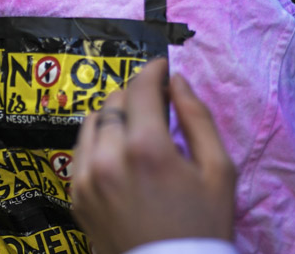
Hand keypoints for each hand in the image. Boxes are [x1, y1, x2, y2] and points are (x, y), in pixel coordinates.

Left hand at [71, 58, 235, 253]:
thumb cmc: (202, 226)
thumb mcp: (219, 171)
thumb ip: (198, 118)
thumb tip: (178, 81)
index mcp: (146, 148)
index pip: (140, 87)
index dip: (153, 70)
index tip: (162, 68)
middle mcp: (108, 158)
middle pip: (115, 101)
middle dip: (136, 96)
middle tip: (157, 107)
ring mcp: (86, 178)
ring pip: (92, 122)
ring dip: (114, 117)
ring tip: (138, 131)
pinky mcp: (75, 196)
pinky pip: (81, 151)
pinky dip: (99, 143)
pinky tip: (119, 155)